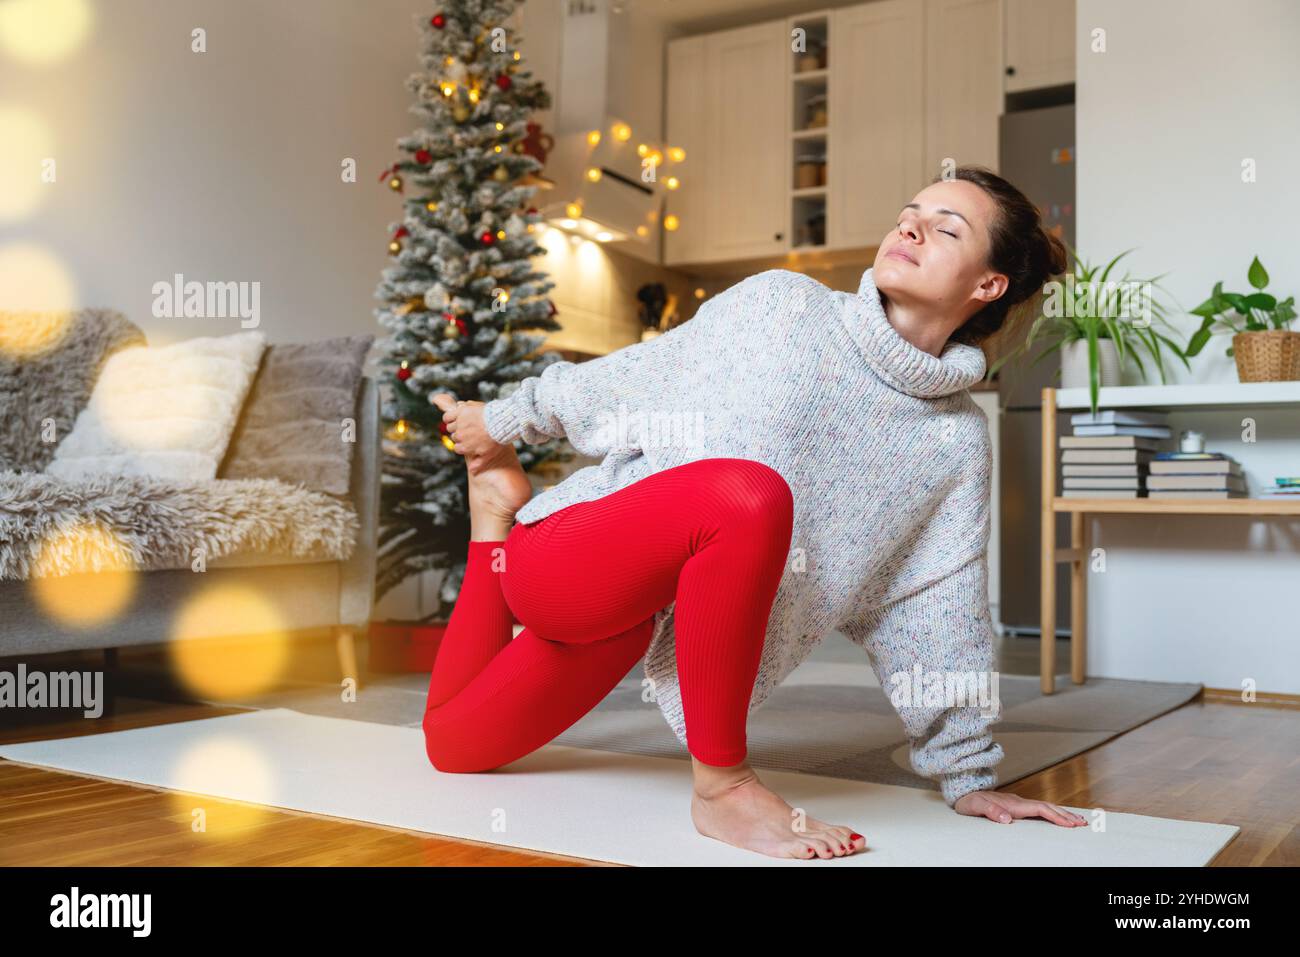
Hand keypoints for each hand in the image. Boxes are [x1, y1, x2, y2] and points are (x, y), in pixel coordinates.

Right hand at [430, 393, 506, 473]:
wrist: (501, 422)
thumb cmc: (496, 438)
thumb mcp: (489, 454)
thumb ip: (479, 463)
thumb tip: (472, 471)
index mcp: (465, 447)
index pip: (457, 448)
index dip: (463, 444)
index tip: (470, 440)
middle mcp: (460, 436)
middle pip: (454, 436)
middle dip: (461, 434)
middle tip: (471, 430)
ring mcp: (460, 424)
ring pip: (450, 427)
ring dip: (455, 425)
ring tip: (465, 423)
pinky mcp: (461, 412)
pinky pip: (447, 416)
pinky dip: (449, 417)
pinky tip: (454, 416)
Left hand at [953, 789, 1087, 827]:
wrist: (962, 791)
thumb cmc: (968, 800)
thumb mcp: (976, 806)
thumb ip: (991, 811)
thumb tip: (1008, 818)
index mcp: (1013, 803)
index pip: (1040, 809)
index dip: (1056, 816)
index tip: (1070, 824)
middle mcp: (1019, 802)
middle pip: (1048, 807)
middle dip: (1066, 815)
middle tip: (1083, 823)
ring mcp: (1018, 803)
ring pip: (1046, 807)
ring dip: (1062, 813)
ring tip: (1078, 820)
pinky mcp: (1017, 806)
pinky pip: (1039, 809)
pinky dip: (1052, 813)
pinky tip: (1057, 817)